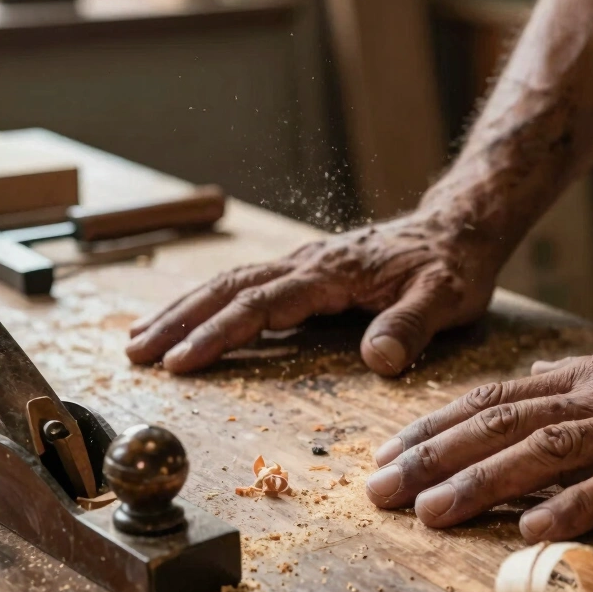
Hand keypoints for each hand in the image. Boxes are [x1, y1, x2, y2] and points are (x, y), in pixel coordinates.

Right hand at [126, 212, 499, 375]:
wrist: (457, 229)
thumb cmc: (452, 265)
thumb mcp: (445, 296)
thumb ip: (411, 325)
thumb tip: (379, 360)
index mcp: (332, 273)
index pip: (263, 304)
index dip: (220, 334)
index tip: (181, 362)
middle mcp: (308, 264)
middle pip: (230, 289)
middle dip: (179, 320)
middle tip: (135, 354)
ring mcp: (305, 265)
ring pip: (231, 283)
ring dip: (184, 310)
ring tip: (140, 339)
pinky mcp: (308, 272)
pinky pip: (249, 286)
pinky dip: (211, 304)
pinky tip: (192, 321)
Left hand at [365, 311, 592, 540]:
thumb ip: (575, 379)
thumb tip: (527, 380)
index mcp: (582, 379)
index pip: (491, 400)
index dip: (433, 426)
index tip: (386, 455)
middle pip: (499, 425)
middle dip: (433, 458)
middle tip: (378, 491)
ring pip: (544, 451)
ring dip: (482, 482)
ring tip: (430, 513)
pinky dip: (572, 505)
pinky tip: (531, 532)